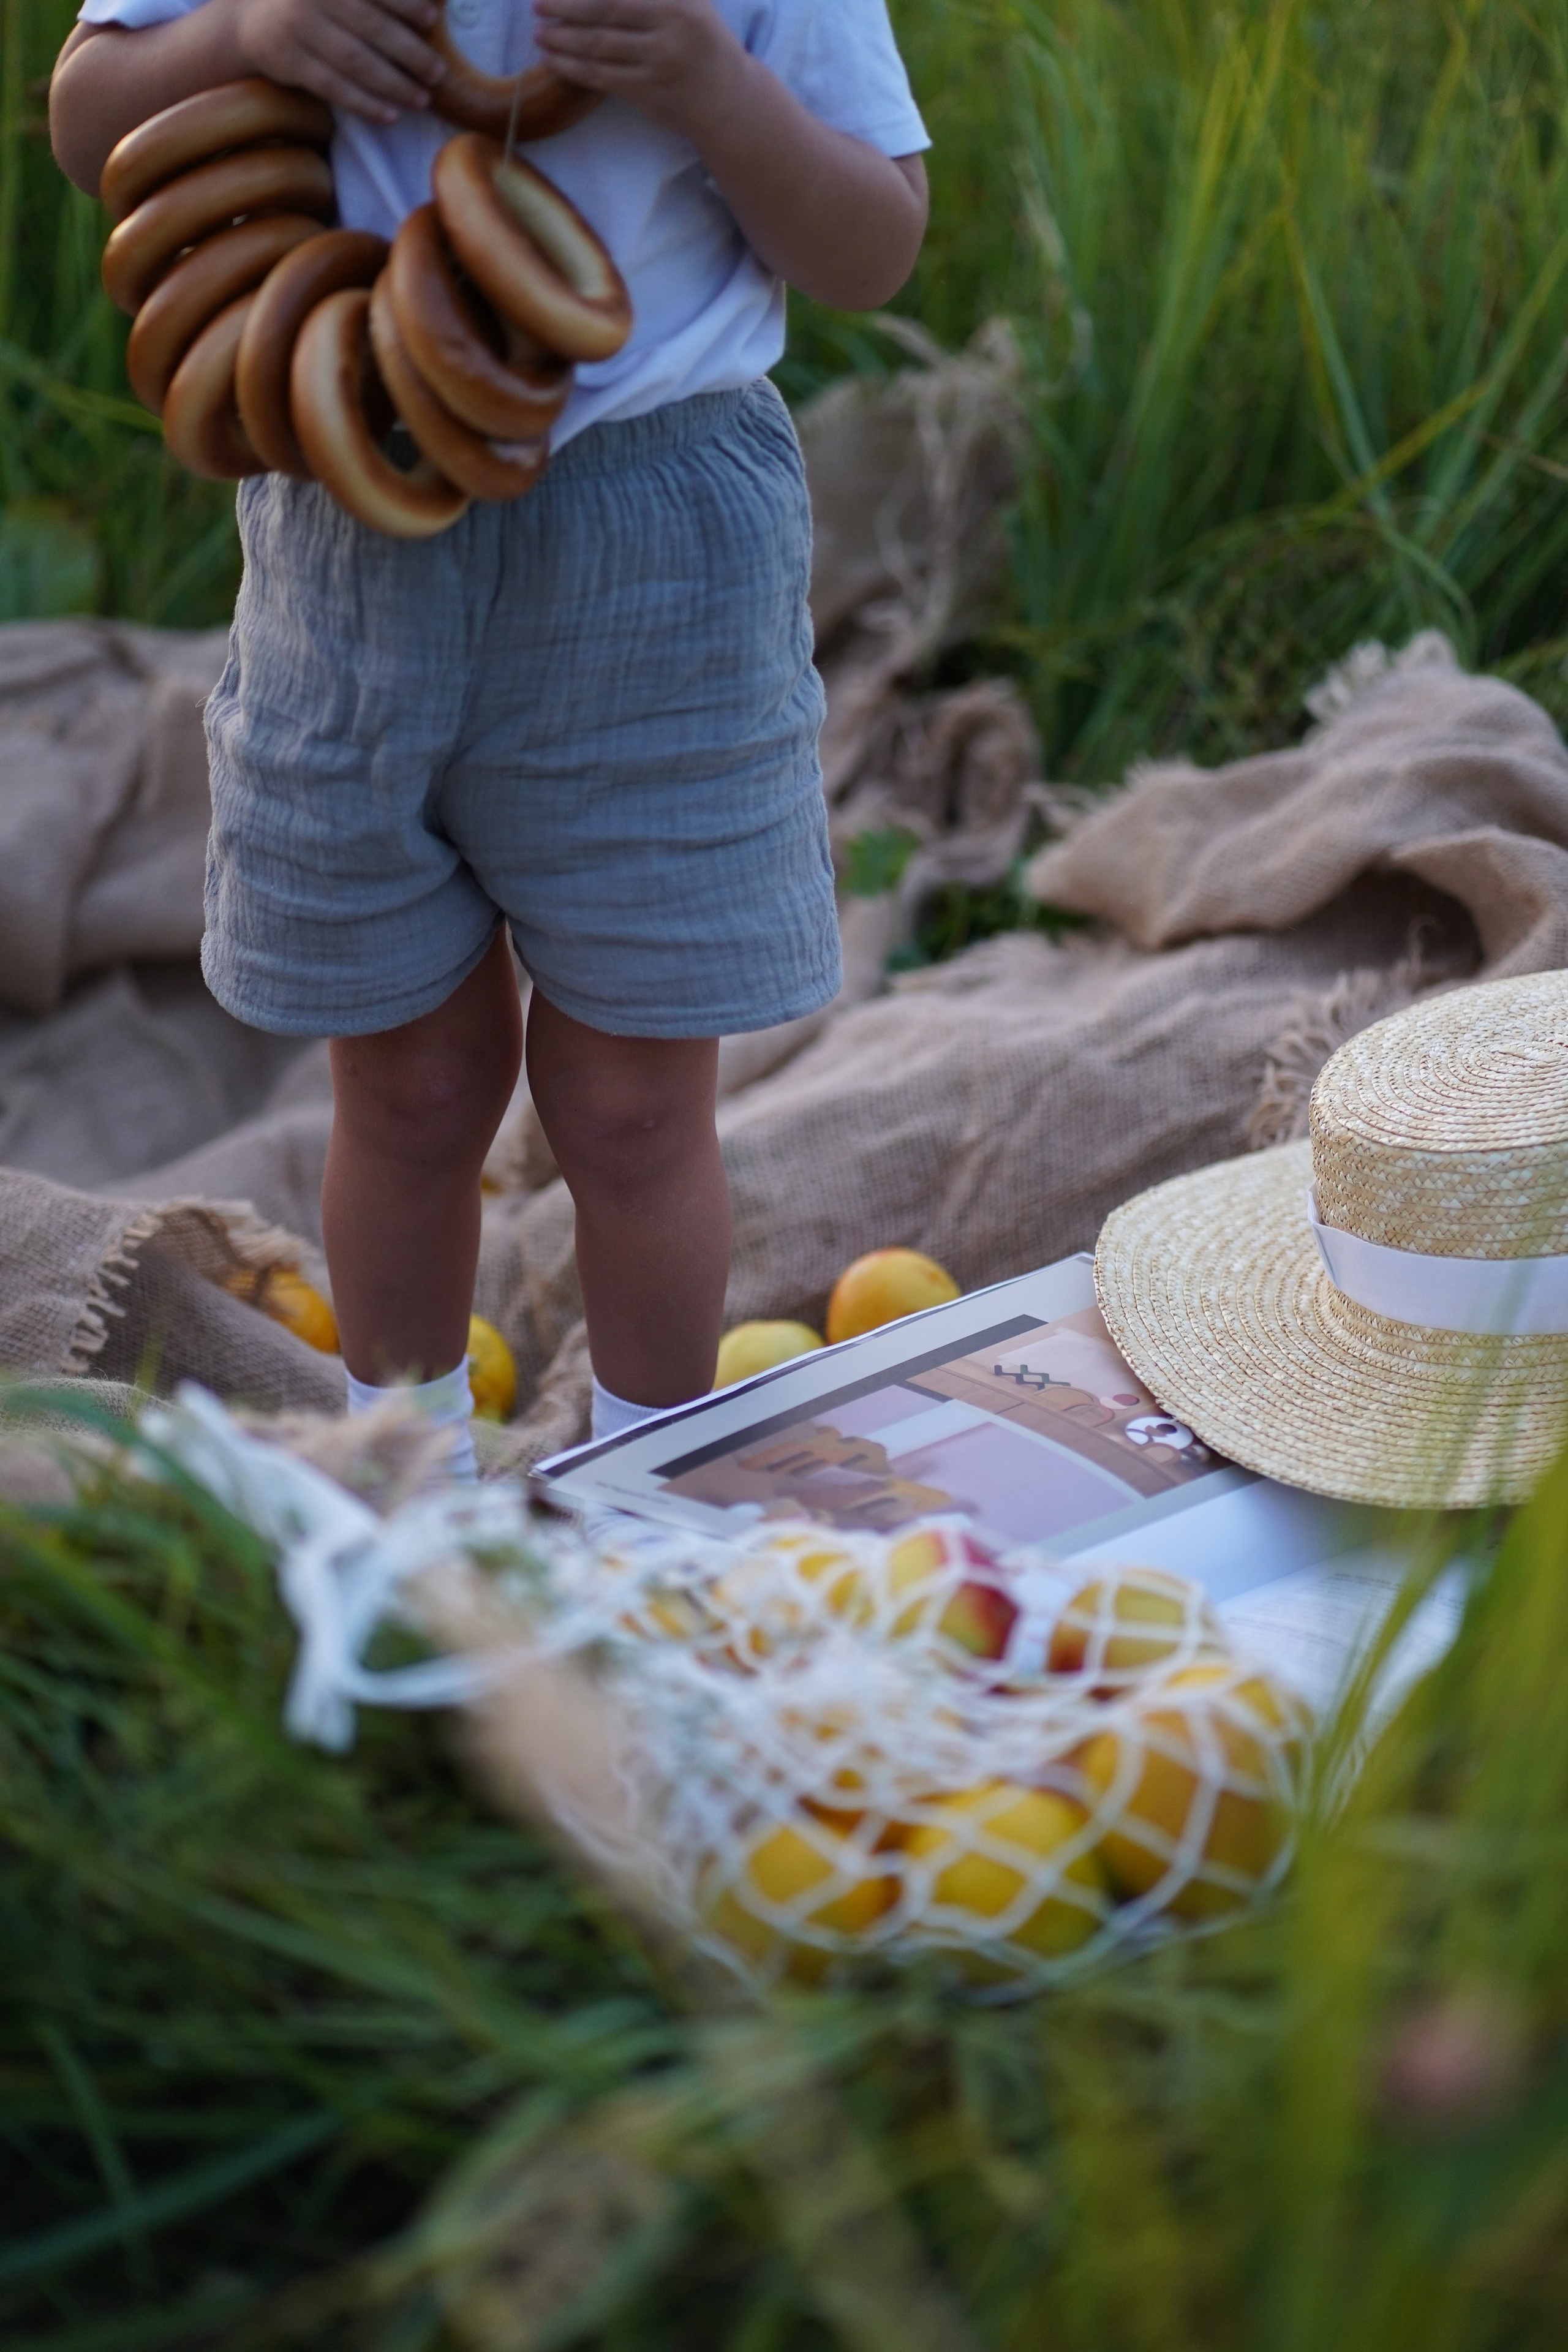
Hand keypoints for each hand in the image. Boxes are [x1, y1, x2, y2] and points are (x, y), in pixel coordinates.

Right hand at [231, 0, 446, 122]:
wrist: (254, 18)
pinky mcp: (288, 61)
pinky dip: (364, 103)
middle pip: (370, 26)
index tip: (433, 17)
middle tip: (439, 73)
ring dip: (393, 84)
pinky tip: (391, 116)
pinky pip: (333, 87)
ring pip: (354, 61)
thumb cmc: (315, 2)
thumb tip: (435, 3)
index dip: (404, 2)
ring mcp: (298, 28)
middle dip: (409, 51)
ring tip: (422, 99)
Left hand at [533, 0, 746, 138]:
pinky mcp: (647, 94)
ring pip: (599, 48)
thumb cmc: (703, 42)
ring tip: (539, 36)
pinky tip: (553, 62)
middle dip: (565, 9)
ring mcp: (657, 64)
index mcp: (676, 3)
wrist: (728, 100)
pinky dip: (574, 69)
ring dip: (563, 42)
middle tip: (537, 6)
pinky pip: (602, 78)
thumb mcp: (692, 2)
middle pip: (604, 14)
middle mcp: (668, 30)